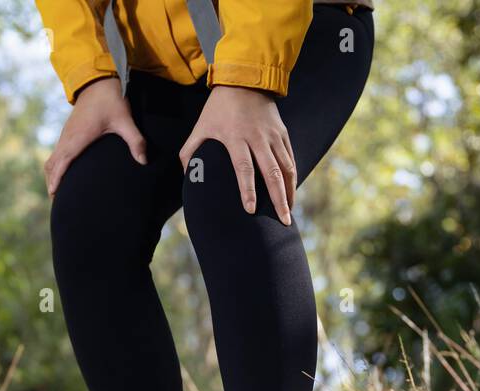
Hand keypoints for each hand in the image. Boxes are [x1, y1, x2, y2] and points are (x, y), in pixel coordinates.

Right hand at [44, 77, 146, 195]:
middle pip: (52, 165)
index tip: (54, 194)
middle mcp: (68, 137)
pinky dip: (55, 167)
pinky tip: (62, 175)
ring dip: (52, 176)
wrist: (99, 80)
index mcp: (78, 137)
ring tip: (56, 193)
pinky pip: (56, 153)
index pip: (62, 162)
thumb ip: (135, 140)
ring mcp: (66, 135)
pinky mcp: (68, 133)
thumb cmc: (112, 100)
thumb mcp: (125, 120)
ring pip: (52, 160)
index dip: (56, 179)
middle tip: (55, 202)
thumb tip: (144, 161)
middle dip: (52, 183)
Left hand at [179, 86, 295, 224]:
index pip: (243, 168)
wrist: (244, 80)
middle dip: (278, 199)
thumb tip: (188, 178)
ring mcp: (273, 135)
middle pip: (271, 172)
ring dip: (289, 192)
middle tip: (283, 221)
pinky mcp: (282, 133)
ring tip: (288, 213)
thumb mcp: (200, 127)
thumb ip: (189, 153)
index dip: (247, 190)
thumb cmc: (218, 108)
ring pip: (286, 168)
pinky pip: (290, 159)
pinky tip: (290, 194)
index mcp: (236, 137)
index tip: (250, 210)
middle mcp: (258, 137)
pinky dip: (292, 178)